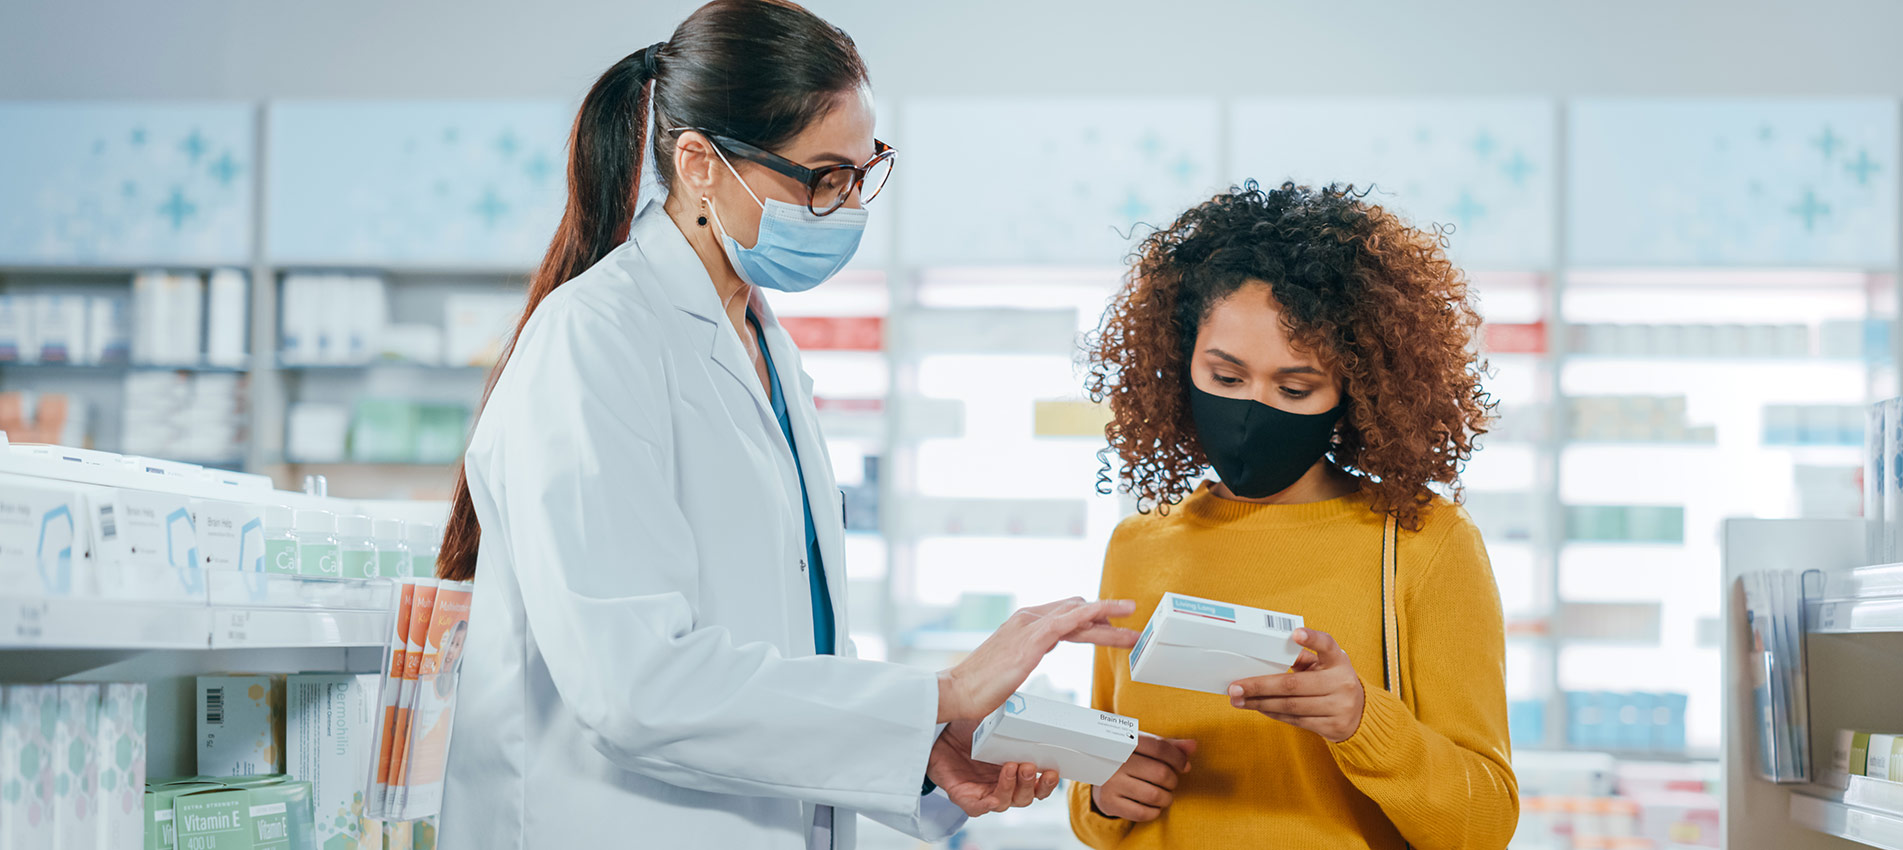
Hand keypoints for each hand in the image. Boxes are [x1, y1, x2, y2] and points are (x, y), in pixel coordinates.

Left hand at [927, 719, 1059, 815]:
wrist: (938, 732)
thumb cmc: (969, 728)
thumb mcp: (994, 719)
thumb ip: (1014, 715)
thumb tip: (1030, 695)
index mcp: (1016, 770)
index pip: (1039, 785)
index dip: (1048, 782)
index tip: (1053, 770)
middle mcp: (1002, 784)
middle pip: (1026, 796)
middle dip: (1031, 783)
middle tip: (1029, 765)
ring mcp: (984, 792)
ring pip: (1006, 802)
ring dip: (1012, 787)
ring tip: (1011, 767)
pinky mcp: (965, 797)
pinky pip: (978, 808)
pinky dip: (987, 803)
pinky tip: (992, 794)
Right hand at [936, 597, 1137, 722]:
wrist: (957, 691)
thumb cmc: (979, 686)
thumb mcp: (1010, 664)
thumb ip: (1027, 651)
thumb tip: (1042, 649)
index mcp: (1022, 624)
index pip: (1064, 613)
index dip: (1091, 620)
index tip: (1111, 629)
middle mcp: (1028, 618)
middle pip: (1077, 611)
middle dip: (1106, 620)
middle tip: (1131, 634)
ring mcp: (1030, 626)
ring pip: (1080, 614)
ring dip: (1111, 621)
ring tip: (1135, 632)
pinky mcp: (1032, 639)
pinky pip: (1071, 620)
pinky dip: (1095, 613)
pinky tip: (1113, 616)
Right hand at [1089, 733, 1196, 821]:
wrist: (1099, 775)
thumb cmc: (1131, 759)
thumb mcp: (1146, 748)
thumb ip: (1170, 746)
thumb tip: (1193, 746)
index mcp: (1126, 742)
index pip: (1160, 748)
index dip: (1178, 759)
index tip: (1184, 766)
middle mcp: (1116, 760)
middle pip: (1161, 773)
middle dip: (1173, 781)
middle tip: (1170, 782)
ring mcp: (1110, 782)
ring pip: (1154, 795)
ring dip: (1167, 798)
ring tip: (1165, 795)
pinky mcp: (1109, 802)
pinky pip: (1142, 813)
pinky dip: (1155, 812)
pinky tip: (1153, 806)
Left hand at [1227, 627, 1365, 743]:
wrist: (1362, 715)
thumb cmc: (1334, 682)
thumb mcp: (1325, 665)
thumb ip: (1302, 658)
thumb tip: (1267, 656)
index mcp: (1338, 661)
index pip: (1327, 645)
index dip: (1312, 639)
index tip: (1295, 633)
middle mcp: (1342, 682)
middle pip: (1293, 684)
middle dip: (1259, 686)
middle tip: (1235, 687)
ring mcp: (1339, 706)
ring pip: (1291, 705)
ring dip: (1260, 703)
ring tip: (1239, 700)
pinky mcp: (1333, 726)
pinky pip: (1296, 720)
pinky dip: (1273, 713)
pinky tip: (1258, 708)